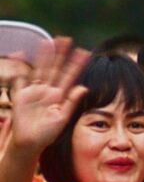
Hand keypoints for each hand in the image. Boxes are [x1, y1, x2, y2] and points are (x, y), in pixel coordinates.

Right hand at [5, 39, 88, 156]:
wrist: (30, 142)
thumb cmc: (48, 133)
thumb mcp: (63, 118)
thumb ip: (72, 102)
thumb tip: (84, 87)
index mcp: (60, 96)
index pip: (70, 76)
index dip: (76, 65)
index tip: (84, 52)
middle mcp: (48, 91)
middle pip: (55, 68)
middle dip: (60, 54)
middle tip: (65, 39)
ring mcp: (34, 91)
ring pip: (40, 70)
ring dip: (43, 57)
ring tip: (47, 42)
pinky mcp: (21, 95)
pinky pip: (21, 79)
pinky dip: (21, 67)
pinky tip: (21, 54)